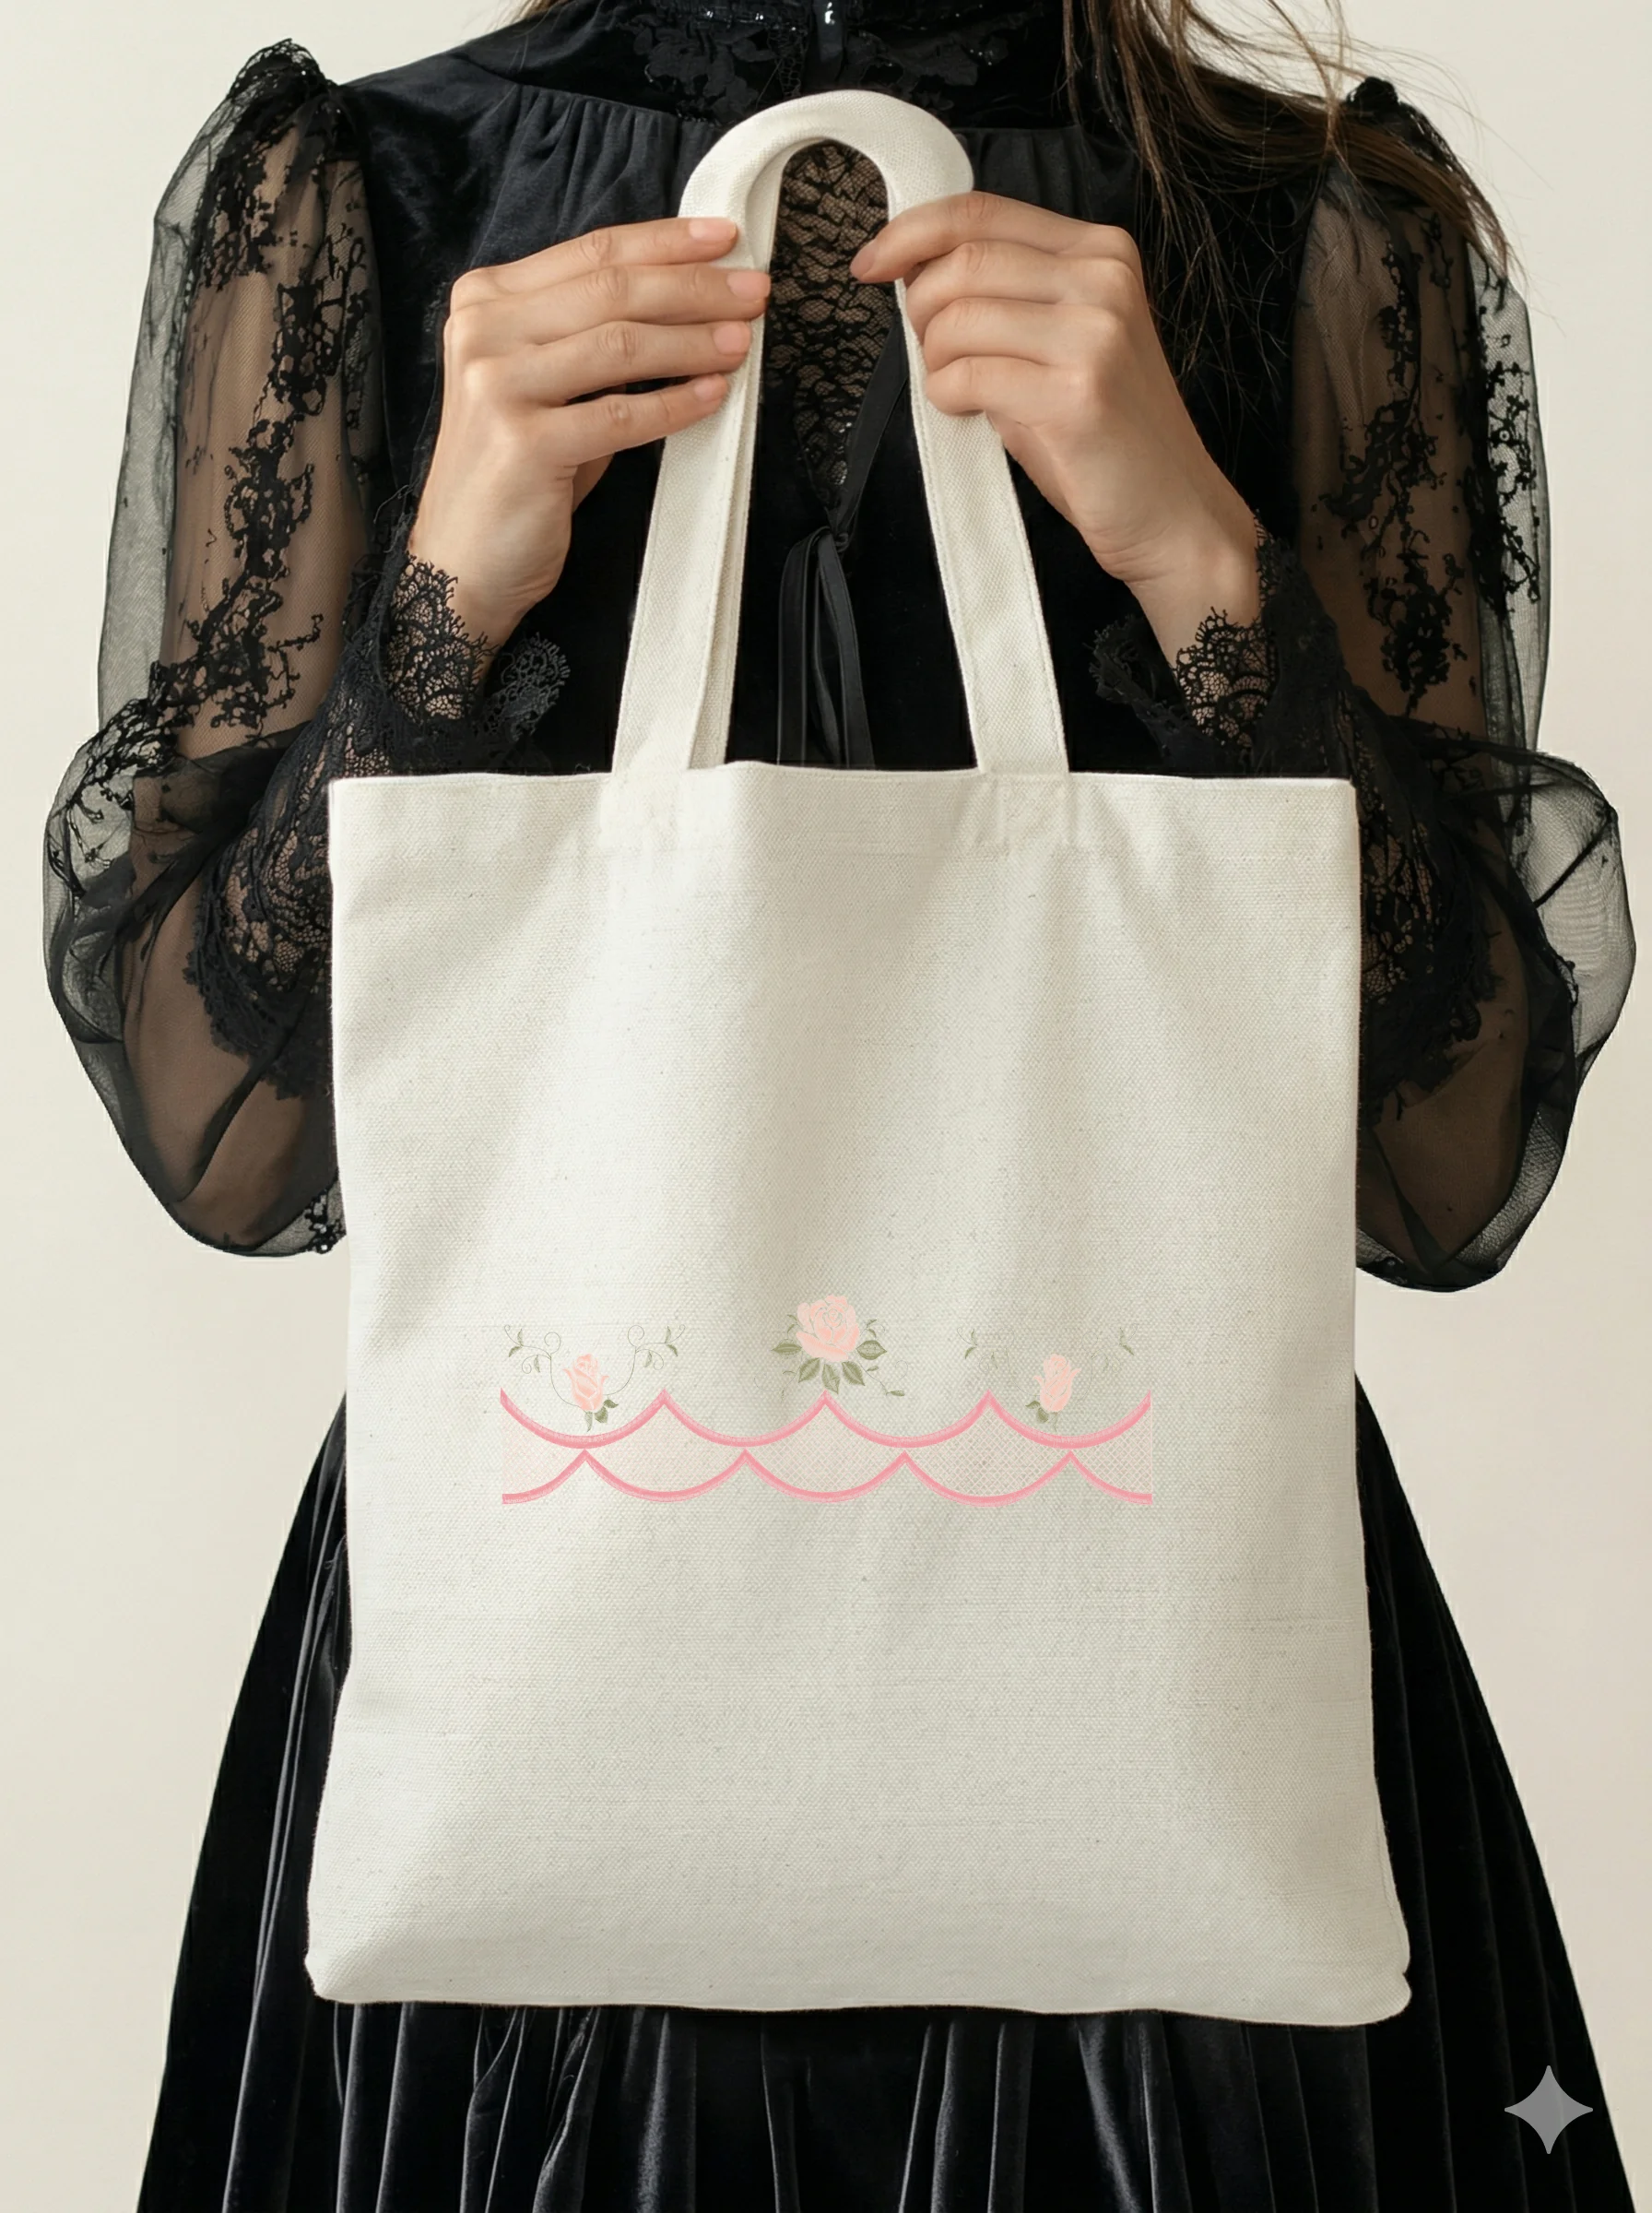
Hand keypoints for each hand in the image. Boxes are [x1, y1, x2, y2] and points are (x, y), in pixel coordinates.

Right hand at [406, 216, 770, 650]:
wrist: (462, 562)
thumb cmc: (518, 475)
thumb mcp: (547, 386)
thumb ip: (591, 337)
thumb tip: (685, 300)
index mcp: (485, 300)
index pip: (591, 254)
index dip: (665, 242)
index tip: (726, 239)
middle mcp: (483, 331)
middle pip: (610, 290)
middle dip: (693, 287)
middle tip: (754, 292)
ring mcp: (496, 385)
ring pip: (619, 344)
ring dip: (692, 341)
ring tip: (741, 342)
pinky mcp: (523, 444)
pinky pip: (621, 416)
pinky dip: (674, 406)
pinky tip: (713, 396)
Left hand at [850, 193, 1260, 659]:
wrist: (1171, 511)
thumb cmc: (1105, 436)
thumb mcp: (1064, 342)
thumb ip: (1009, 298)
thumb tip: (919, 274)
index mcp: (1100, 252)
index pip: (982, 211)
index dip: (911, 232)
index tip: (871, 263)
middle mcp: (1102, 280)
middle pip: (964, 260)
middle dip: (920, 307)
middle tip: (929, 353)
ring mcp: (1093, 334)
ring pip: (959, 318)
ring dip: (935, 360)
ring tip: (957, 389)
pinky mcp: (1074, 394)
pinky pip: (968, 376)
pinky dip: (947, 396)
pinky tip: (969, 412)